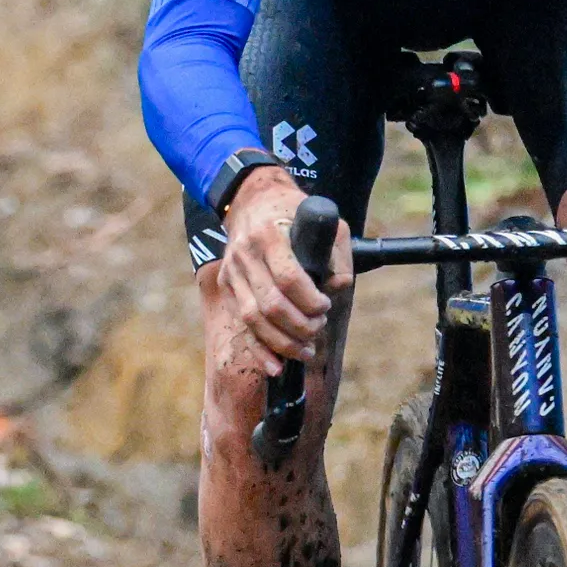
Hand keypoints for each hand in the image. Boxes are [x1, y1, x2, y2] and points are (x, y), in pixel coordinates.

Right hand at [215, 166, 335, 368]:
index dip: (311, 301)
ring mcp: (232, 271)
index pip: (289, 278)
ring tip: (305, 350)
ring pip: (253, 320)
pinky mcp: (227, 285)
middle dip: (299, 326)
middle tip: (318, 329)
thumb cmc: (295, 213)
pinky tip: (275, 366)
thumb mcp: (327, 223)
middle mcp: (245, 254)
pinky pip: (241, 325)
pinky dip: (258, 349)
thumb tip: (338, 287)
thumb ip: (339, 255)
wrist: (253, 200)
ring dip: (282, 343)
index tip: (325, 307)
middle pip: (270, 304)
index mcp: (270, 235)